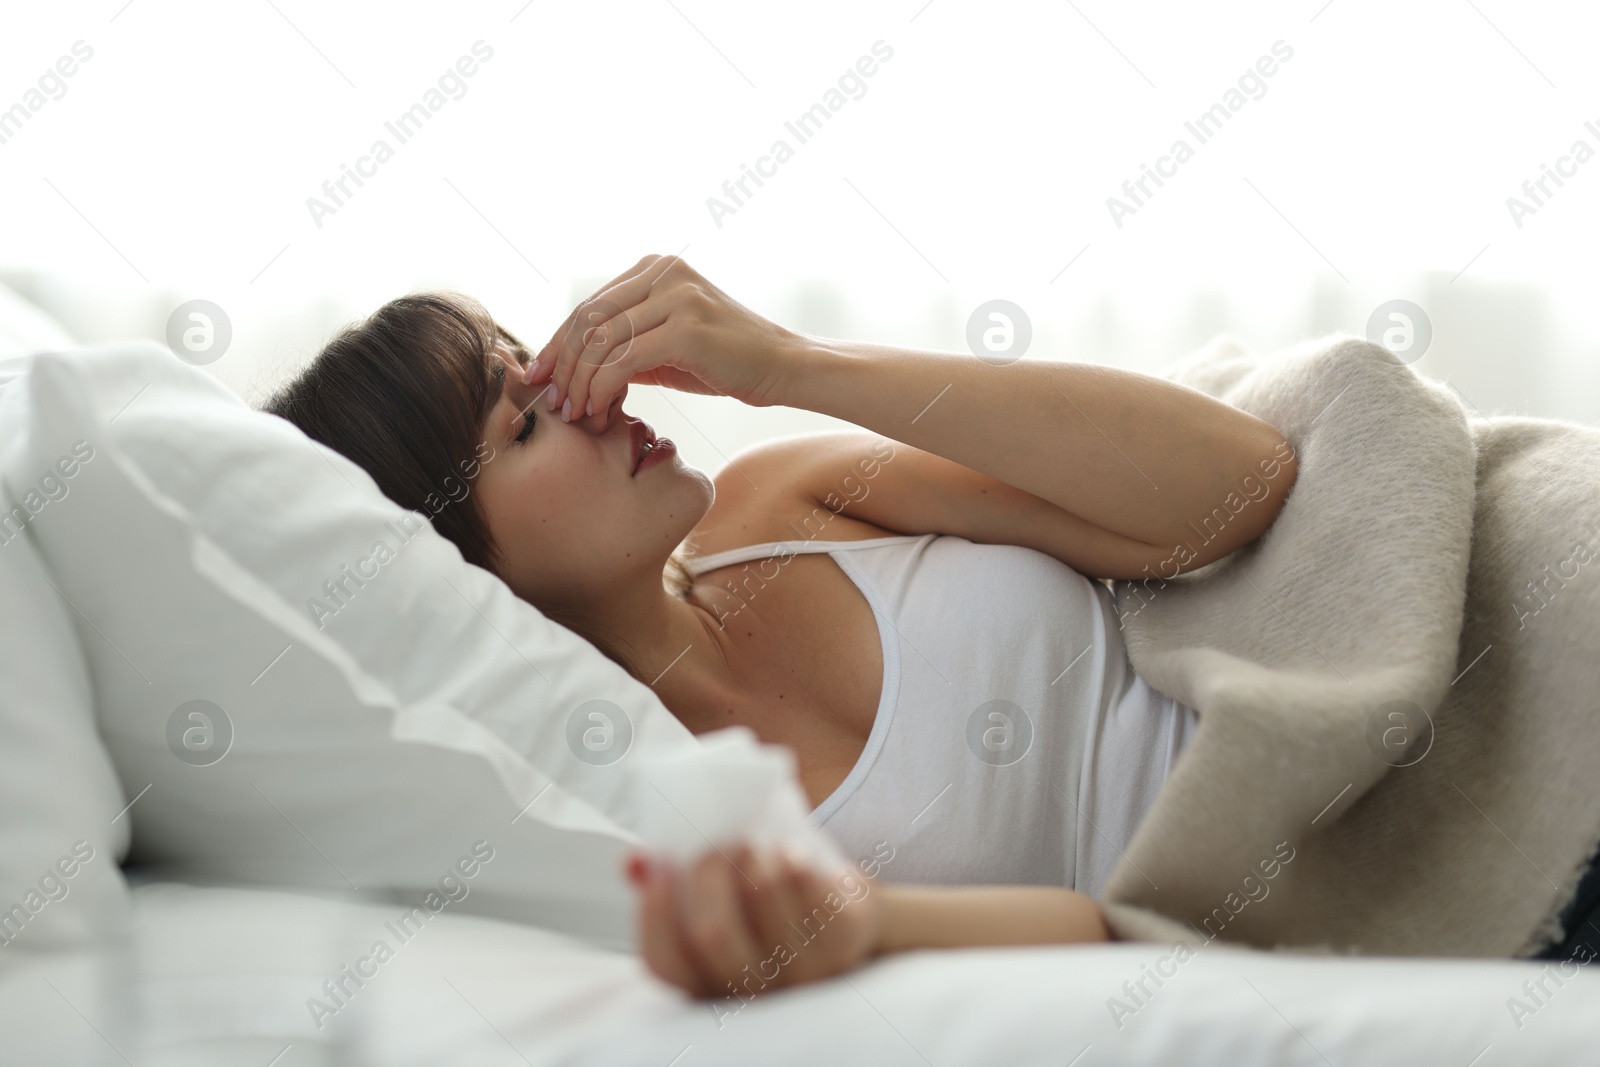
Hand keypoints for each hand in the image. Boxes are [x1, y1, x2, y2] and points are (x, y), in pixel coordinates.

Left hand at [525, 254, 803, 429]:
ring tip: (576, 413)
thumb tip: (574, 363)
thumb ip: (627, 341)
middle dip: (562, 364)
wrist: (783, 367)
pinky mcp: (686, 328)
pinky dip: (603, 388)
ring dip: (580, 382)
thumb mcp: (668, 344)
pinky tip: (601, 410)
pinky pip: (625, 359)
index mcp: (656, 268)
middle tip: (552, 401)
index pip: (590, 305)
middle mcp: (663, 272)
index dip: (558, 343)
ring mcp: (676, 296)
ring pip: (602, 340)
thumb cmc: (726, 361)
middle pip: (588, 319)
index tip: (539, 377)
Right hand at [623, 842, 881, 999]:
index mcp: (710, 981)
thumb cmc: (771, 905)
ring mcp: (800, 972)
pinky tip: (789, 852)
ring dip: (752, 861)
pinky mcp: (841, 945)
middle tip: (714, 845)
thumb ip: (671, 882)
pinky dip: (795, 866)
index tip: (656, 863)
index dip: (652, 912)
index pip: (665, 962)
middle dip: (707, 875)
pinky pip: (812, 898)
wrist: (847, 916)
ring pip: (763, 906)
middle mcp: (752, 989)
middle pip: (712, 933)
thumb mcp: (720, 899)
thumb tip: (636, 862)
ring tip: (753, 842)